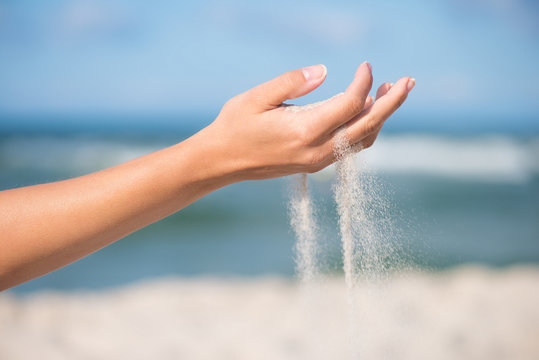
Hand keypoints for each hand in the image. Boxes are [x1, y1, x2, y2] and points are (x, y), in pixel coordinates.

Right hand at [203, 62, 414, 179]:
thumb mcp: (256, 97)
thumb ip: (291, 82)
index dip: (363, 83)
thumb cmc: (234, 126)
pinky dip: (364, 128)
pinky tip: (366, 111)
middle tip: (408, 82)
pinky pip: (350, 147)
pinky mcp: (315, 163)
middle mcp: (316, 150)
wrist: (222, 161)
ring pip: (362, 139)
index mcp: (302, 131)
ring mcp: (318, 160)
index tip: (366, 64)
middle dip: (391, 103)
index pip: (348, 105)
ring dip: (380, 116)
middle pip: (366, 126)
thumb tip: (324, 71)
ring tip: (390, 92)